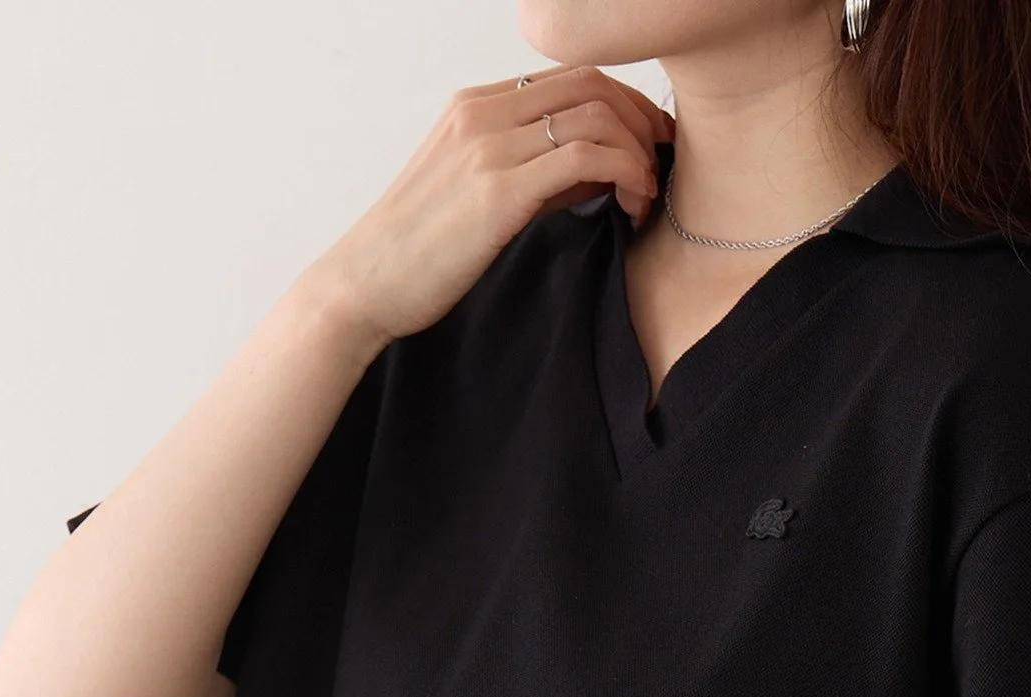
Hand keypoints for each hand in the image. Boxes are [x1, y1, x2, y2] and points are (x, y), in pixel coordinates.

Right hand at [301, 64, 674, 351]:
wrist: (365, 285)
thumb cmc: (420, 254)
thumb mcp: (478, 198)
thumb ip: (533, 175)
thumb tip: (592, 172)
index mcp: (474, 106)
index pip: (569, 77)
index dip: (623, 103)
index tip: (650, 142)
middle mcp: (482, 112)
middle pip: (590, 81)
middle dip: (642, 117)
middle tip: (665, 162)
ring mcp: (489, 145)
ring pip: (595, 112)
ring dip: (638, 149)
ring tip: (647, 195)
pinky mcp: (498, 189)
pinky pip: (585, 155)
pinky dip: (625, 173)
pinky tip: (632, 205)